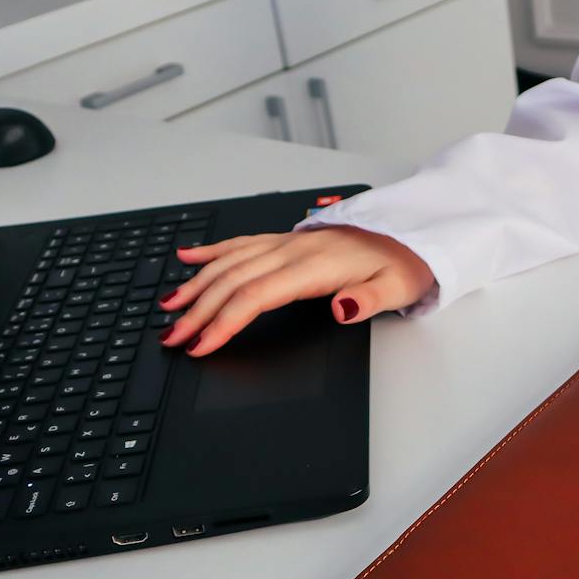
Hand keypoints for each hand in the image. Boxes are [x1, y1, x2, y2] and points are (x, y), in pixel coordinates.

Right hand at [158, 226, 433, 355]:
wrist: (411, 235)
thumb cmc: (402, 265)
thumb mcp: (396, 289)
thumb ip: (368, 301)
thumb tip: (342, 307)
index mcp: (314, 267)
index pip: (255, 297)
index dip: (224, 321)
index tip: (201, 344)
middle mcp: (293, 251)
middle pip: (233, 282)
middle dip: (197, 311)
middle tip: (171, 337)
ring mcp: (287, 243)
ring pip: (229, 262)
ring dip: (196, 285)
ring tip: (167, 306)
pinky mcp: (288, 240)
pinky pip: (241, 243)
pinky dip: (212, 251)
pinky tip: (187, 256)